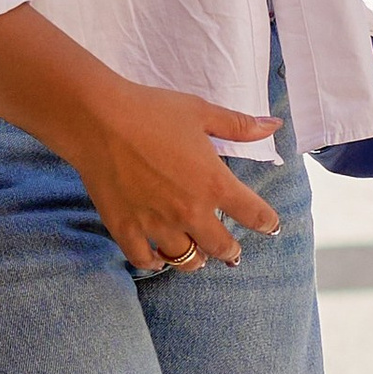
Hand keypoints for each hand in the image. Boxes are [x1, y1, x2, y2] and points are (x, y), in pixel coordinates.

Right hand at [55, 76, 280, 270]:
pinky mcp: (126, 228)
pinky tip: (158, 259)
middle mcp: (190, 211)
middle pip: (222, 247)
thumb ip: (239, 126)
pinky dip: (154, 262)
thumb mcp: (202, 112)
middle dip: (231, 251)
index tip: (270, 227)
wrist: (99, 120)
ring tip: (198, 258)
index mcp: (214, 183)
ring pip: (185, 259)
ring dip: (196, 260)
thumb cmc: (152, 111)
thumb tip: (273, 125)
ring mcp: (157, 224)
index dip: (267, 223)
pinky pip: (144, 259)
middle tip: (232, 253)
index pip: (254, 214)